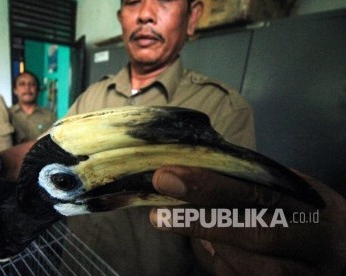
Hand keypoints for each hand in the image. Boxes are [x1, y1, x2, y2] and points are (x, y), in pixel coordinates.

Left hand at [149, 166, 345, 274]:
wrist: (340, 244)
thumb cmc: (301, 208)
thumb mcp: (285, 187)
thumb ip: (250, 183)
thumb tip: (192, 175)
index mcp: (312, 204)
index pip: (258, 192)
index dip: (212, 187)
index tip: (169, 178)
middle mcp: (318, 242)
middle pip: (256, 235)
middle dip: (201, 223)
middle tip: (160, 215)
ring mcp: (310, 273)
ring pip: (253, 268)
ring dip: (212, 246)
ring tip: (187, 228)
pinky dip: (222, 264)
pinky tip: (210, 247)